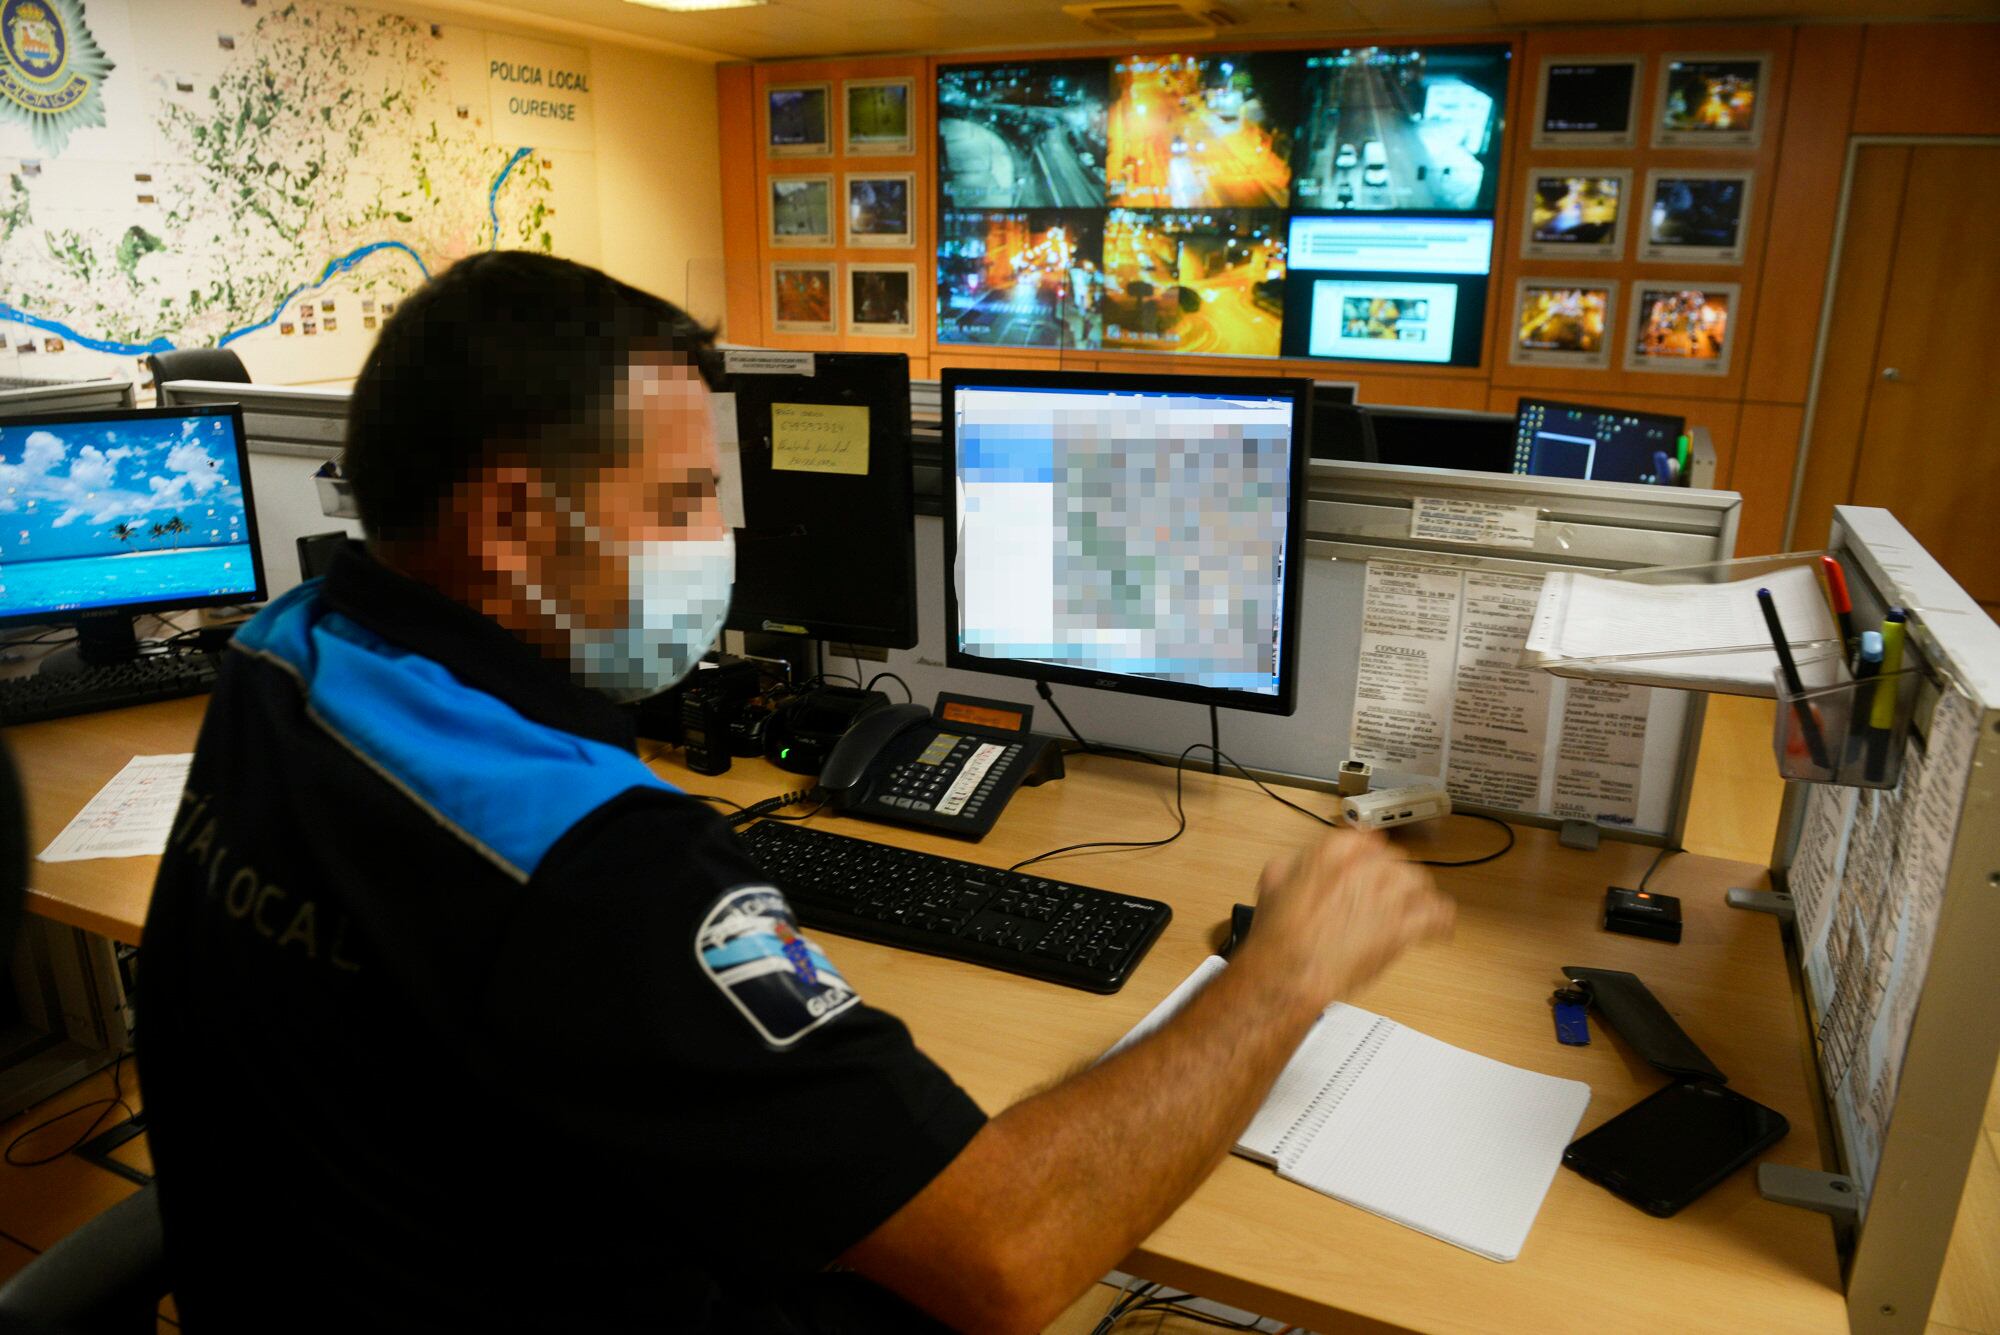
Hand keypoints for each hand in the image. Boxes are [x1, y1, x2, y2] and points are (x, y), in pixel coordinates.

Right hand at [1236, 828, 1454, 1013]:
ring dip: (1416, 896)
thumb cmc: (1279, 937)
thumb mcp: (1273, 884)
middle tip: (1388, 896)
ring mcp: (1389, 895)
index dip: (1372, 855)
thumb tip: (1299, 865)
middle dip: (1393, 878)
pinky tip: (1438, 928)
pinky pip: (1436, 915)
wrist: (1291, 973)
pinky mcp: (1404, 926)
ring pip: (1419, 883)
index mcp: (1334, 851)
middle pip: (1396, 860)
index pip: (1368, 839)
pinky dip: (1440, 921)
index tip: (1374, 864)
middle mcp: (1366, 866)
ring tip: (1414, 910)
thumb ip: (1293, 866)